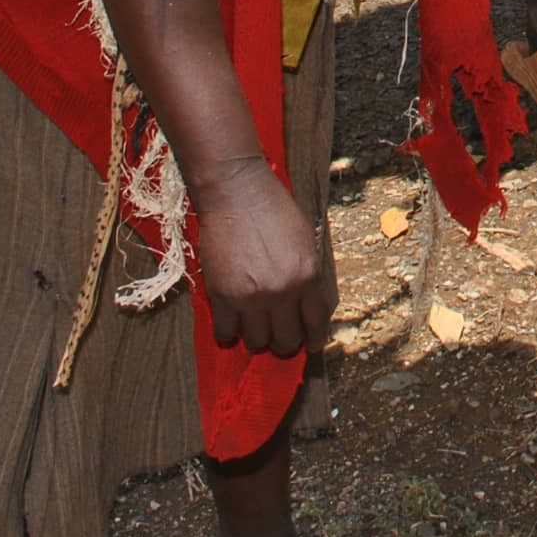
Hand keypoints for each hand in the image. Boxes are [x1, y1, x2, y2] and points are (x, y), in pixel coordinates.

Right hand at [193, 161, 331, 357]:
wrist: (237, 193)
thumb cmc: (275, 209)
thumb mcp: (307, 240)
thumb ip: (309, 275)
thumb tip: (309, 305)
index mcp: (308, 277)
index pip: (316, 324)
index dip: (313, 339)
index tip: (310, 344)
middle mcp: (282, 292)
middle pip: (286, 340)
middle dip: (285, 342)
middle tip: (279, 336)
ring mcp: (250, 297)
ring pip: (257, 342)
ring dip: (257, 338)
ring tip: (254, 326)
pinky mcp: (221, 296)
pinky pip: (226, 332)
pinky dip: (229, 332)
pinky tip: (231, 323)